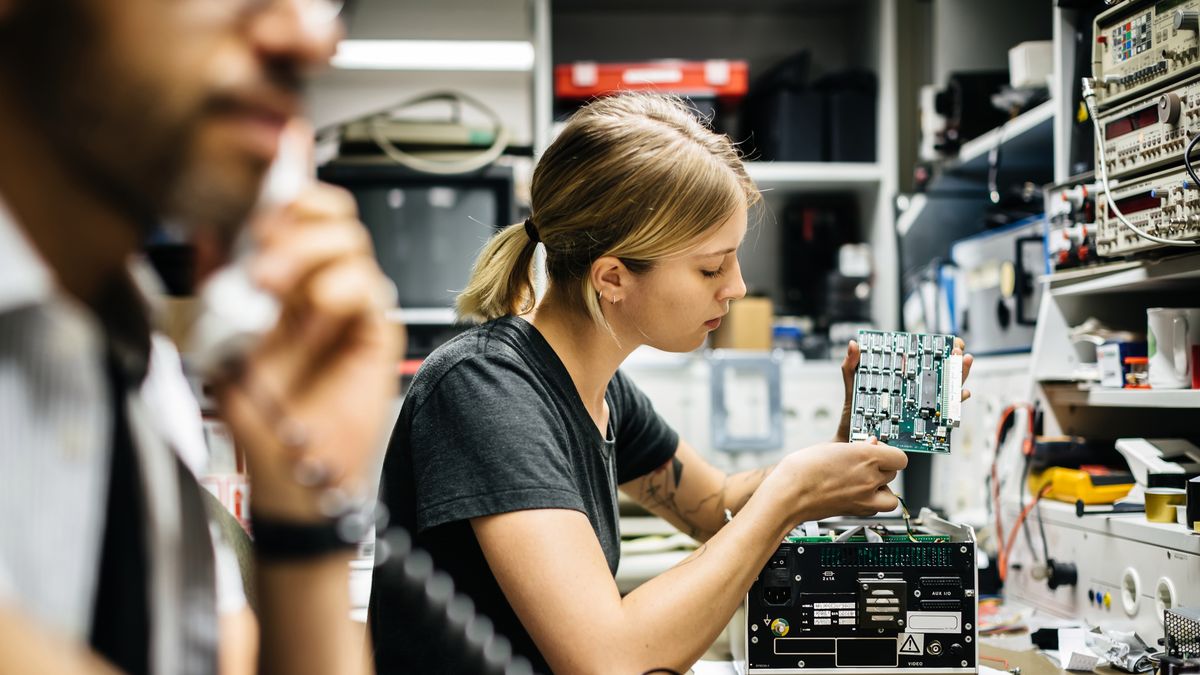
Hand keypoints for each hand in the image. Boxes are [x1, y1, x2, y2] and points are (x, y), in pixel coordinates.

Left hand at [217, 183, 400, 521]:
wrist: (293, 469)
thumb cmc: (261, 416)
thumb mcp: (217, 344)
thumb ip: (215, 290)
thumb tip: (206, 236)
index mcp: (284, 279)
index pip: (296, 211)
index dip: (287, 184)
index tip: (260, 185)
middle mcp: (321, 284)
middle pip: (331, 213)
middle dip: (295, 217)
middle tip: (261, 245)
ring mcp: (351, 305)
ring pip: (351, 240)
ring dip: (309, 251)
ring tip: (275, 287)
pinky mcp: (376, 330)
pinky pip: (371, 285)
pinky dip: (341, 287)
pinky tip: (318, 310)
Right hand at [769, 438, 908, 522]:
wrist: (788, 496)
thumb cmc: (801, 470)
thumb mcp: (829, 447)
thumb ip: (855, 447)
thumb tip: (870, 446)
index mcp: (865, 456)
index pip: (899, 457)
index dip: (889, 452)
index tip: (878, 449)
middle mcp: (869, 478)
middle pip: (894, 473)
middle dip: (882, 466)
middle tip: (865, 462)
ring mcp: (865, 497)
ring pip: (891, 493)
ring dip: (883, 487)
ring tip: (867, 481)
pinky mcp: (857, 511)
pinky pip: (878, 507)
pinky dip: (874, 501)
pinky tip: (860, 494)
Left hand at [834, 337, 974, 441]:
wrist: (853, 441)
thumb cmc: (854, 415)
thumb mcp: (852, 387)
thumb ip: (851, 366)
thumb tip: (853, 344)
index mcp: (902, 379)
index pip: (926, 360)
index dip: (940, 349)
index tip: (948, 341)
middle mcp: (917, 391)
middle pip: (943, 373)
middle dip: (954, 360)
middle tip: (957, 351)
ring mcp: (922, 407)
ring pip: (948, 390)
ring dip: (959, 376)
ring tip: (963, 363)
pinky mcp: (924, 424)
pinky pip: (945, 414)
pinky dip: (956, 403)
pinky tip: (961, 394)